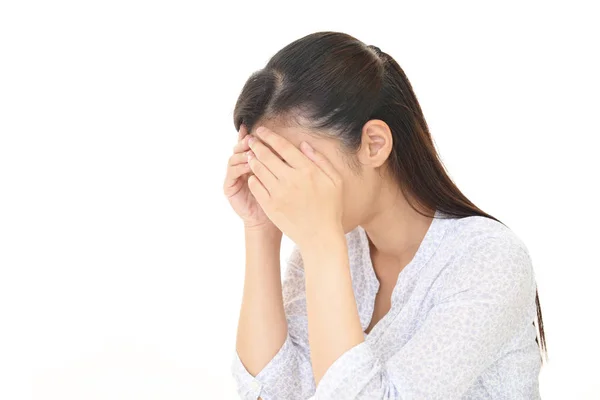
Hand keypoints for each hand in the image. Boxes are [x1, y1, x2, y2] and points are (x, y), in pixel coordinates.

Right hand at [223, 124, 279, 231]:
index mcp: (252, 162)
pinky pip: (232, 172)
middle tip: (253, 139)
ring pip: (234, 158)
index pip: (249, 144)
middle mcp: (241, 167)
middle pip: (239, 148)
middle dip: (246, 142)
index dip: (252, 136)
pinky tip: (249, 166)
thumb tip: (296, 142)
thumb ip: (283, 160)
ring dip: (243, 153)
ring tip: (251, 152)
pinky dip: (240, 167)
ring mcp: (234, 176)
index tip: (258, 129)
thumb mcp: (282, 177)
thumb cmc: (278, 199)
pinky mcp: (229, 187)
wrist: (267, 221)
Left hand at [246, 126, 343, 247]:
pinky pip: (256, 186)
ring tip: (251, 156)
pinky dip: (253, 178)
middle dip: (256, 145)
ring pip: (259, 169)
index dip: (270, 136)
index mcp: (307, 170)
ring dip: (253, 160)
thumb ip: (321, 160)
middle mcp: (291, 179)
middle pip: (267, 155)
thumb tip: (304, 144)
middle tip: (251, 140)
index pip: (283, 146)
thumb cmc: (330, 208)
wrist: (320, 236)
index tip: (262, 130)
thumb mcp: (335, 181)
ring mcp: (278, 193)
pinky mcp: (270, 206)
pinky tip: (254, 175)